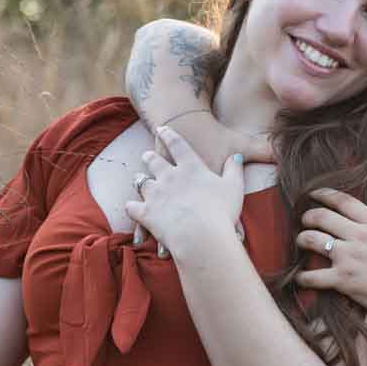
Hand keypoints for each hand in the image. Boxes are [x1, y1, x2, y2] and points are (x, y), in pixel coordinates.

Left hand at [123, 126, 245, 256]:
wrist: (201, 236)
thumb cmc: (221, 212)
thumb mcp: (234, 187)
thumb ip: (234, 170)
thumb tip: (235, 156)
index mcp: (191, 168)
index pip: (177, 145)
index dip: (169, 136)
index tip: (161, 129)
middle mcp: (169, 176)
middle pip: (154, 161)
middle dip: (150, 157)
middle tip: (146, 155)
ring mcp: (155, 194)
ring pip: (141, 182)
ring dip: (139, 180)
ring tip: (138, 179)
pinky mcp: (146, 213)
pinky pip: (132, 207)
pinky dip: (132, 206)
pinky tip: (131, 206)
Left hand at [293, 188, 366, 320]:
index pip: (346, 202)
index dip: (327, 194)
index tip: (315, 193)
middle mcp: (359, 237)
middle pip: (323, 217)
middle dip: (309, 216)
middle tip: (304, 219)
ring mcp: (349, 257)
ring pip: (312, 240)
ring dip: (302, 239)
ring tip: (300, 241)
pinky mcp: (342, 279)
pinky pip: (313, 275)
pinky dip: (304, 277)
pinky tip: (300, 278)